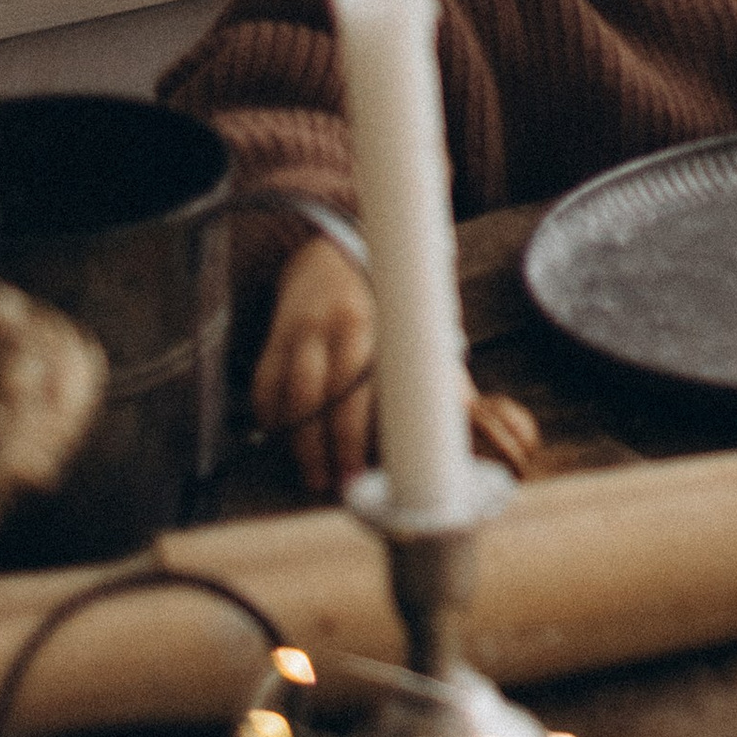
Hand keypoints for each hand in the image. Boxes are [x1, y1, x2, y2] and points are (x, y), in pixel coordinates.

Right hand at [253, 231, 541, 495]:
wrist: (333, 254)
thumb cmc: (385, 304)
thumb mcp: (415, 328)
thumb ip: (438, 371)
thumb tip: (468, 416)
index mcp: (387, 324)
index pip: (375, 384)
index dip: (366, 430)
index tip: (368, 467)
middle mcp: (346, 324)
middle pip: (332, 393)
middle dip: (332, 444)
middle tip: (339, 482)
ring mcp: (308, 329)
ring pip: (295, 392)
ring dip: (301, 441)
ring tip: (313, 474)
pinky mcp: (278, 335)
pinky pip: (267, 383)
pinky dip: (272, 417)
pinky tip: (284, 441)